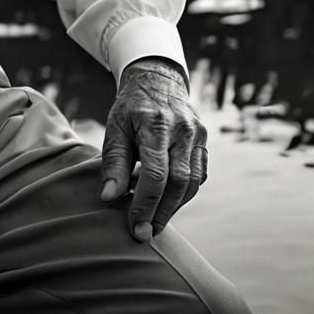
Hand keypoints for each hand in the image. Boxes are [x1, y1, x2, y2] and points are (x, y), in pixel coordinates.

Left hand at [100, 57, 207, 241]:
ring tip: (154, 222)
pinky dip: (184, 193)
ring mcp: (198, 135)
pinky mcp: (205, 142)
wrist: (157, 80)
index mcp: (156, 123)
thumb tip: (108, 198)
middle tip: (146, 233)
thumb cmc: (131, 107)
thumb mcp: (115, 128)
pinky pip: (200, 175)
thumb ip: (114, 163)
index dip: (145, 203)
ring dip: (174, 207)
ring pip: (193, 182)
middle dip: (162, 212)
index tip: (135, 226)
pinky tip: (167, 202)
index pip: (156, 173)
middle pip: (179, 182)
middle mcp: (183, 129)